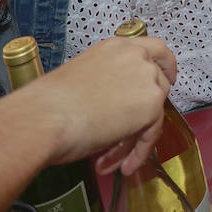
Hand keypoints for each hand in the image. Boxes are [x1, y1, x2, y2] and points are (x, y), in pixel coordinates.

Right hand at [10, 35, 176, 174]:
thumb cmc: (49, 103)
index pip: (155, 48)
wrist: (44, 117)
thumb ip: (107, 83)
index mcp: (116, 47)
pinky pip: (151, 133)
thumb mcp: (83, 79)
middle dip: (144, 114)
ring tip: (110, 158)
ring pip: (153, 112)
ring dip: (134, 138)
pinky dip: (139, 152)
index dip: (165, 65)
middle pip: (157, 85)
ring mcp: (146, 79)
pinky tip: (124, 165)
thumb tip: (114, 105)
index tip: (167, 77)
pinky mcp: (150, 104)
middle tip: (128, 135)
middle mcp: (135, 57)